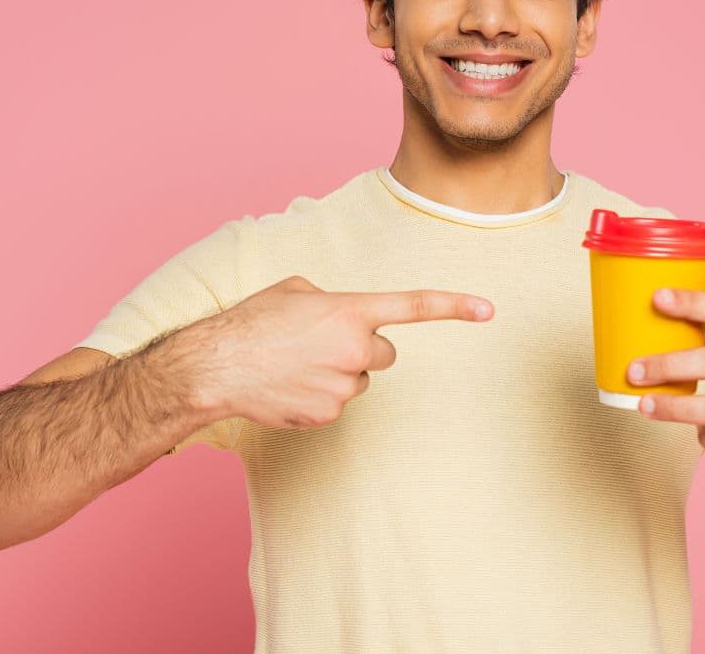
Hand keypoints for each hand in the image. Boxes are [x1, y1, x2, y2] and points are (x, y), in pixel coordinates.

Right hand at [193, 275, 492, 429]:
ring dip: (337, 372)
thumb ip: (330, 300)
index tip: (488, 309)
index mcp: (349, 311)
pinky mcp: (329, 414)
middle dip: (361, 350)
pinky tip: (289, 385)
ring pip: (358, 380)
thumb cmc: (252, 322)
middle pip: (384, 353)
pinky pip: (337, 403)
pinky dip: (318, 395)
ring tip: (296, 364)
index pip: (412, 306)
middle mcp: (355, 349)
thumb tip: (339, 316)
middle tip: (323, 345)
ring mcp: (344, 386)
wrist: (217, 366)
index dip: (454, 306)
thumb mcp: (294, 291)